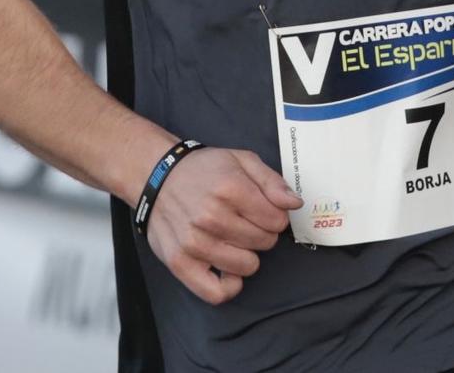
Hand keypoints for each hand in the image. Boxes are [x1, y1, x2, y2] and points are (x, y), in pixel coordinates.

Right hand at [145, 147, 302, 303]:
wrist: (158, 177)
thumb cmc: (204, 170)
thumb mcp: (242, 160)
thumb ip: (272, 181)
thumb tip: (294, 203)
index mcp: (230, 189)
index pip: (277, 220)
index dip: (276, 216)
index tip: (264, 210)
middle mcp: (211, 217)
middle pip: (264, 242)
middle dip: (262, 232)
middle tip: (246, 222)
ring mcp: (194, 243)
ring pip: (248, 266)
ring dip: (247, 255)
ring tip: (234, 240)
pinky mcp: (180, 263)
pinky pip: (216, 292)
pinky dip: (229, 285)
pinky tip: (229, 269)